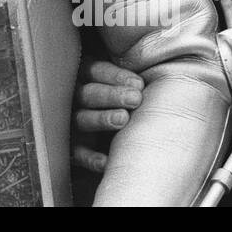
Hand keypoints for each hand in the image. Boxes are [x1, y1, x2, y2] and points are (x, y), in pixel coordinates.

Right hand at [71, 57, 144, 173]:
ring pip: (81, 119)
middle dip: (111, 95)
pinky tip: (106, 161)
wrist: (110, 143)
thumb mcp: (124, 87)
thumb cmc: (125, 107)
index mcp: (86, 77)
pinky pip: (77, 153)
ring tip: (123, 119)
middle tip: (136, 99)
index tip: (139, 84)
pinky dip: (90, 158)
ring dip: (101, 118)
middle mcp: (75, 99)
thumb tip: (160, 76)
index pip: (95, 70)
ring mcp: (71, 124)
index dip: (115, 76)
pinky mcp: (71, 148)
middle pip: (87, 93)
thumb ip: (132, 81)